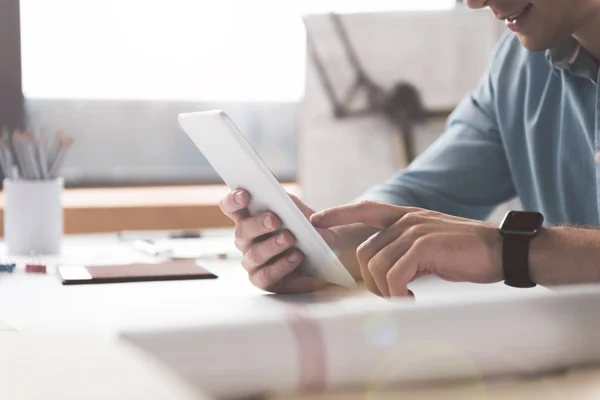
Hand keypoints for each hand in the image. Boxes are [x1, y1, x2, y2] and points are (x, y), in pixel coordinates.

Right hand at [220, 189, 350, 293]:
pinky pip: (265, 275)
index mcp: (251, 217)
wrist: (327, 257)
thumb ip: (292, 205)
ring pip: (253, 254)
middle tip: (275, 220)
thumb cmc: (310, 231)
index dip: (232, 200)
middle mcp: (247, 240)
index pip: (231, 207)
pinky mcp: (263, 280)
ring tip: (290, 239)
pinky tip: (296, 257)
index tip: (244, 195)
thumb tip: (284, 202)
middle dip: (257, 224)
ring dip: (271, 246)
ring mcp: (252, 261)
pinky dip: (281, 266)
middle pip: (241, 231)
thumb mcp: (304, 213)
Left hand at [311, 201, 502, 297]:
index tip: (318, 220)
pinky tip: (413, 298)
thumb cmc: (467, 253)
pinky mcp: (425, 246)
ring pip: (377, 266)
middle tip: (392, 296)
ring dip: (386, 291)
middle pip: (366, 253)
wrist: (503, 251)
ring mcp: (416, 231)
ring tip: (406, 299)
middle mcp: (408, 220)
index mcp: (407, 217)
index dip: (340, 213)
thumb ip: (406, 252)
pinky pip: (395, 275)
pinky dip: (398, 293)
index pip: (366, 209)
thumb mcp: (431, 247)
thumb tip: (385, 275)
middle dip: (370, 281)